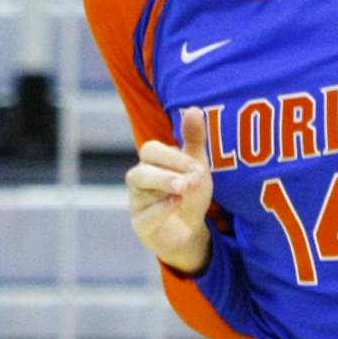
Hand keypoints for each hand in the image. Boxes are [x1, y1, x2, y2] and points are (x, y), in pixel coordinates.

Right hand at [125, 107, 213, 272]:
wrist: (190, 230)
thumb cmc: (188, 193)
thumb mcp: (196, 165)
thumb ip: (194, 139)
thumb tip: (194, 109)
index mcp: (152, 163)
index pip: (152, 151)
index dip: (174, 156)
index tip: (199, 166)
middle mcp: (140, 181)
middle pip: (140, 169)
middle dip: (166, 171)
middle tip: (192, 177)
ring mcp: (138, 203)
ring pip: (139, 189)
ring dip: (162, 184)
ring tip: (184, 188)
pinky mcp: (143, 226)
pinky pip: (146, 217)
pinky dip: (162, 209)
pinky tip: (177, 204)